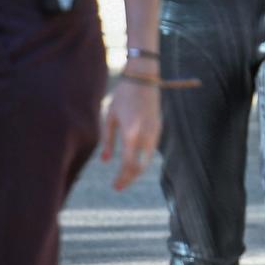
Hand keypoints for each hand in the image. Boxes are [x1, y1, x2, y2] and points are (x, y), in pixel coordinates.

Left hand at [101, 68, 161, 191]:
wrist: (143, 78)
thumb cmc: (122, 96)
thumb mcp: (110, 116)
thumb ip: (107, 140)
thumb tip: (105, 161)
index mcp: (131, 134)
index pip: (129, 165)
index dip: (122, 178)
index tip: (115, 186)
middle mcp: (145, 136)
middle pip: (140, 167)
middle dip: (130, 178)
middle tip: (119, 186)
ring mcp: (155, 132)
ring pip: (147, 160)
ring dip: (136, 170)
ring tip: (124, 175)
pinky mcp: (159, 128)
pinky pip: (151, 150)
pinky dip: (142, 159)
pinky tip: (133, 160)